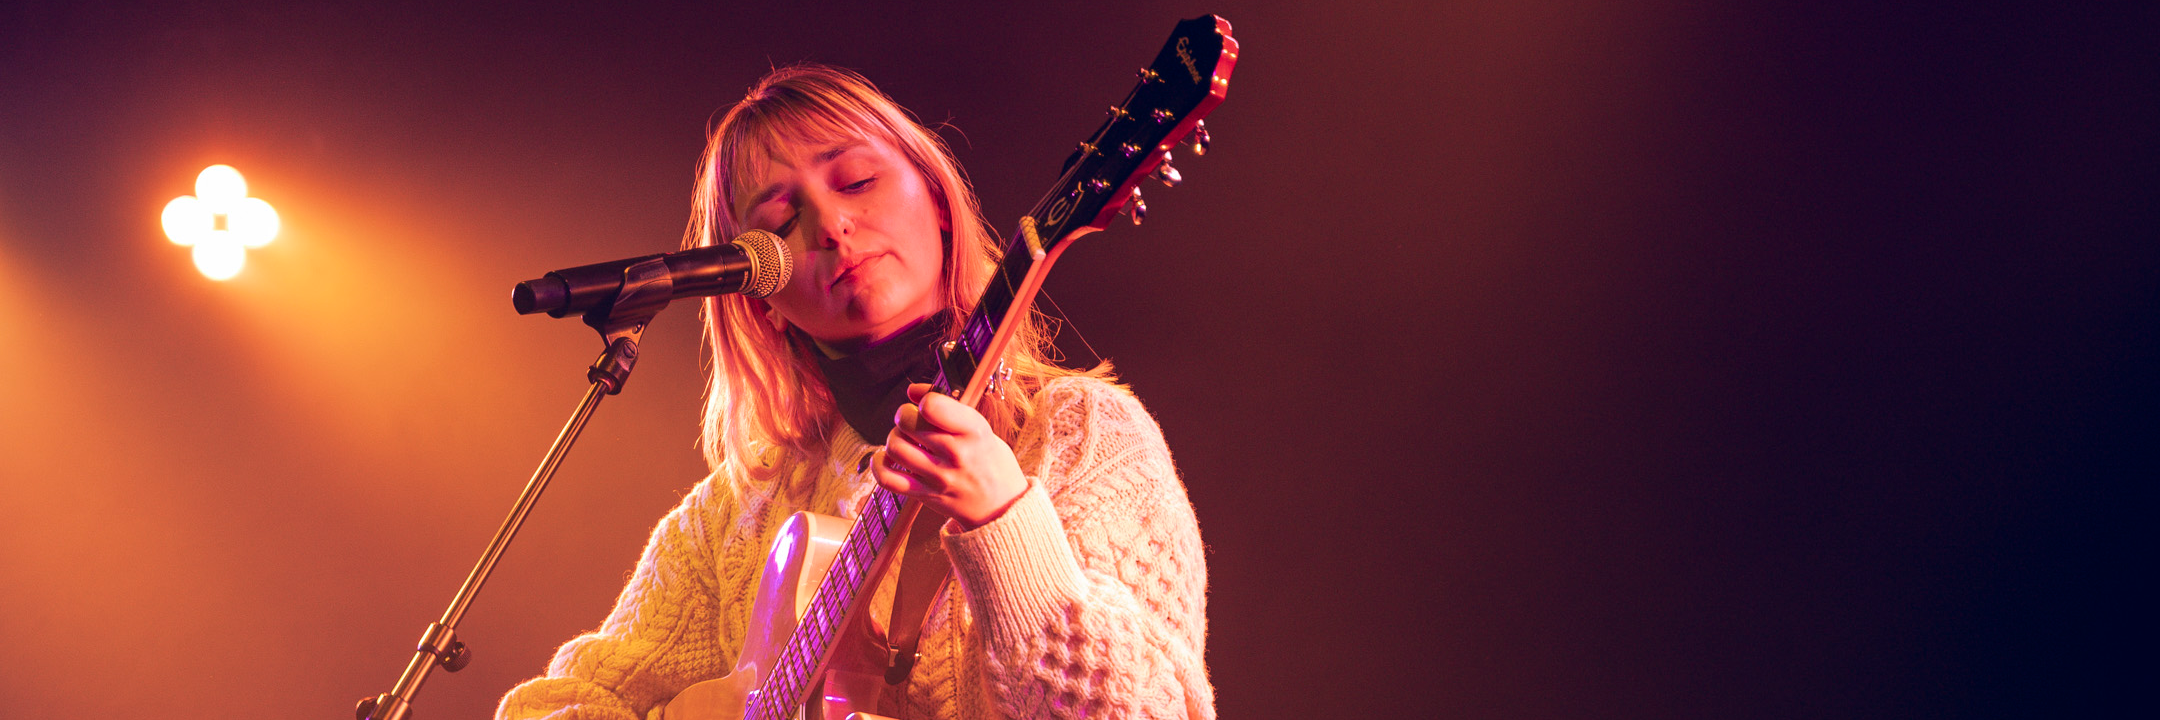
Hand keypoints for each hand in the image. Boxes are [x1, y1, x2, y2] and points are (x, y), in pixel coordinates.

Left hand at [875, 383, 1027, 529]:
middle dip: (904, 415)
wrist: (1001, 506)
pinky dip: (880, 465)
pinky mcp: (925, 495)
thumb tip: (913, 390)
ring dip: (894, 438)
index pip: (934, 406)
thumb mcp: (980, 428)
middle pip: (908, 422)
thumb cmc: (990, 462)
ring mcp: (939, 477)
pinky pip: (888, 479)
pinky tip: (888, 458)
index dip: (925, 400)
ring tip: (905, 439)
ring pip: (895, 447)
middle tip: (912, 419)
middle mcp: (955, 454)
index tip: (929, 405)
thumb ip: (948, 407)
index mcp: (973, 432)